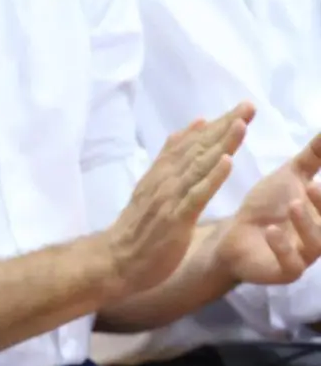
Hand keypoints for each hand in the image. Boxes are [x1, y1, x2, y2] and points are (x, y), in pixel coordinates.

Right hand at [102, 111, 247, 297]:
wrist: (116, 260)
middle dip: (224, 125)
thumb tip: (187, 131)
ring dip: (220, 143)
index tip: (240, 106)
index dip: (216, 124)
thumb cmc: (138, 229)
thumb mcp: (151, 189)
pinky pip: (196, 195)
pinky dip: (211, 178)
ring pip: (199, 166)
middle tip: (248, 105)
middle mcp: (164, 180)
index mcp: (161, 173)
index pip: (191, 142)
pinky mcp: (175, 218)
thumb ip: (168, 161)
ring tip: (241, 124)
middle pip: (198, 148)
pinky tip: (227, 163)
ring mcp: (169, 198)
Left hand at [216, 131, 320, 288]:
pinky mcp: (284, 272)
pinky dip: (282, 247)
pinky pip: (290, 264)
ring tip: (294, 204)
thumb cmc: (267, 207)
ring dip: (307, 224)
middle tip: (314, 186)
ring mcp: (305, 257)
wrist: (233, 236)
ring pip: (316, 244)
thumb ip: (313, 157)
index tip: (318, 182)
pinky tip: (271, 231)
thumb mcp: (290, 177)